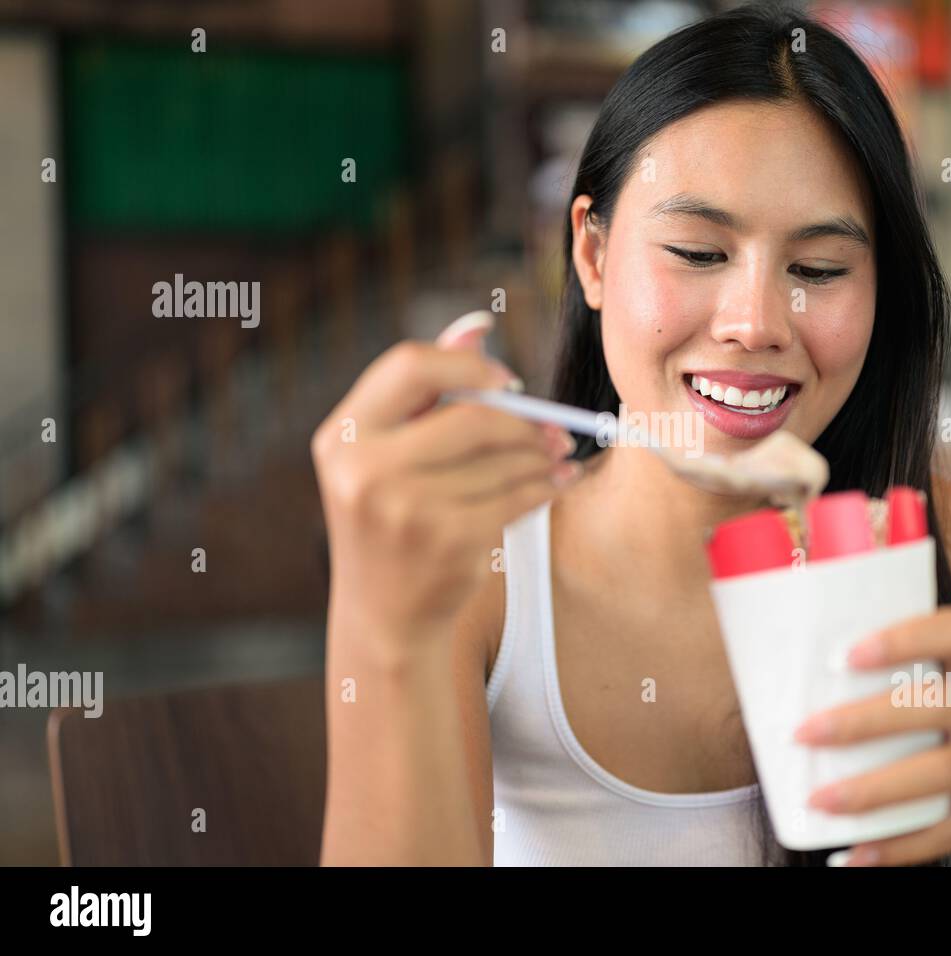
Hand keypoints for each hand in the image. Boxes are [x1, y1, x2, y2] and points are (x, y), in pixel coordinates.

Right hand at [312, 321, 581, 651]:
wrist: (385, 615)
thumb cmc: (394, 519)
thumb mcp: (389, 455)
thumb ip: (428, 392)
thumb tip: (478, 327)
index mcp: (344, 434)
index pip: (410, 364)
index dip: (468, 367)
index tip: (506, 382)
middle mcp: (364, 468)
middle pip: (470, 415)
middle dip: (523, 420)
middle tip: (554, 428)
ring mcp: (404, 508)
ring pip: (501, 460)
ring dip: (541, 456)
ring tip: (558, 457)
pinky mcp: (446, 541)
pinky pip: (516, 498)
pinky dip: (545, 487)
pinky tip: (557, 484)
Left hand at [792, 606, 950, 865]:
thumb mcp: (948, 687)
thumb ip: (894, 678)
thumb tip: (783, 680)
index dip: (905, 639)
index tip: (848, 654)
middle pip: (935, 706)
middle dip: (864, 721)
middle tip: (804, 733)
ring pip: (939, 773)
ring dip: (872, 789)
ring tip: (819, 799)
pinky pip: (946, 832)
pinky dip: (896, 847)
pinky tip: (855, 855)